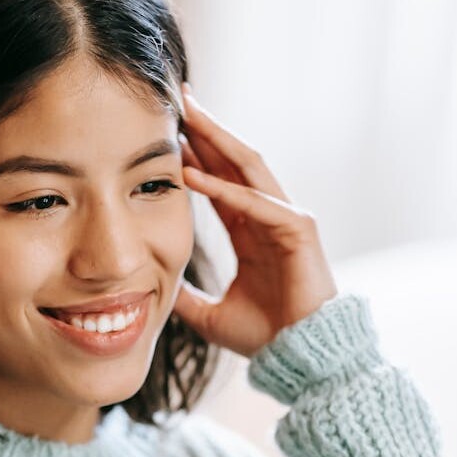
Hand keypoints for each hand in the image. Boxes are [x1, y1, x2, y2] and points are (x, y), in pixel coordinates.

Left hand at [173, 84, 336, 357]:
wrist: (301, 359)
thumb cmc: (267, 339)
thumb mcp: (211, 316)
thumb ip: (186, 299)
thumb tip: (154, 294)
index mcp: (253, 233)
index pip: (221, 181)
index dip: (196, 154)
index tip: (167, 131)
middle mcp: (270, 218)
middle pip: (235, 161)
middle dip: (207, 129)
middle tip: (178, 97)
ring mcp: (287, 220)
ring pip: (248, 168)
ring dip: (217, 139)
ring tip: (187, 114)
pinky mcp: (299, 231)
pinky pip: (256, 203)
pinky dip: (224, 189)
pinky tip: (193, 174)